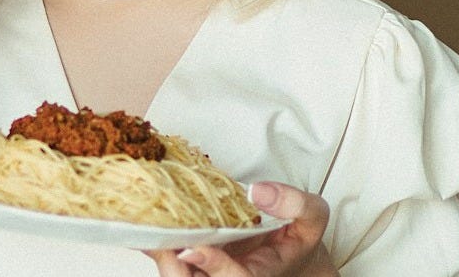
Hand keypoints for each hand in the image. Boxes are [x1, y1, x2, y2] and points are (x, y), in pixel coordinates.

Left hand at [147, 182, 337, 276]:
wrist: (290, 253)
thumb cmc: (299, 237)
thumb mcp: (312, 217)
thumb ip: (294, 203)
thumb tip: (258, 191)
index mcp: (260, 274)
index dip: (214, 266)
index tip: (194, 247)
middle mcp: (231, 275)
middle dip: (174, 266)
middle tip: (157, 237)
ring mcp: (210, 271)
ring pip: (181, 275)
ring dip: (161, 254)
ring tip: (145, 227)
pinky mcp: (196, 262)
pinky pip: (173, 259)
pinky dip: (158, 243)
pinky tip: (145, 224)